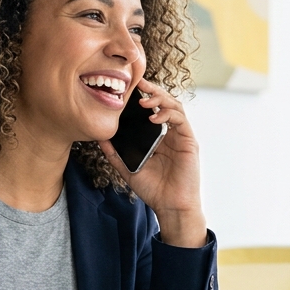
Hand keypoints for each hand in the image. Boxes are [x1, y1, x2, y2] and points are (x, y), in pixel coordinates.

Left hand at [98, 79, 207, 247]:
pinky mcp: (189, 142)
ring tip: (144, 100)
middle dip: (152, 90)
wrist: (170, 206)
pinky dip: (168, 114)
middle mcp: (171, 133)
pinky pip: (181, 120)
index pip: (152, 109)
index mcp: (158, 137)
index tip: (129, 87)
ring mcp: (181, 136)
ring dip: (160, 99)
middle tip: (138, 82)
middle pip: (165, 102)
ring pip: (175, 106)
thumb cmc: (153, 189)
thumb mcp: (128, 169)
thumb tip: (100, 138)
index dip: (143, 96)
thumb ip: (115, 153)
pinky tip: (154, 116)